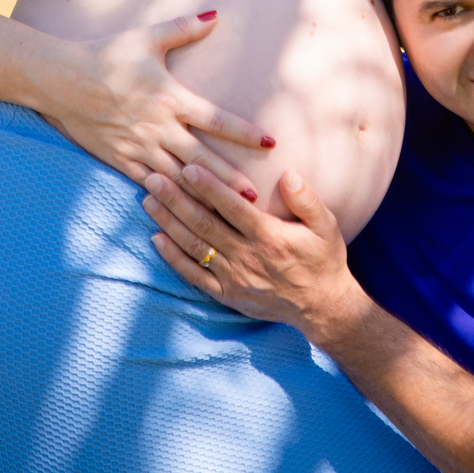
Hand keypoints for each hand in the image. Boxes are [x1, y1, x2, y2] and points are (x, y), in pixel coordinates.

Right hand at [39, 11, 275, 199]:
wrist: (63, 80)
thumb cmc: (108, 55)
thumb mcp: (148, 38)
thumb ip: (184, 28)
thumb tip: (216, 15)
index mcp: (172, 98)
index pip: (217, 119)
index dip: (245, 132)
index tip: (270, 142)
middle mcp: (160, 127)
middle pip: (204, 159)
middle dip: (231, 179)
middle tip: (257, 199)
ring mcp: (139, 147)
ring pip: (179, 178)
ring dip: (204, 196)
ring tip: (227, 214)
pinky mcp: (120, 160)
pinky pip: (149, 185)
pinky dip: (169, 200)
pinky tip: (183, 215)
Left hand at [141, 161, 358, 336]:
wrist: (322, 307)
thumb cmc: (323, 259)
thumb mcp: (325, 225)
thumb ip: (306, 199)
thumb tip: (287, 173)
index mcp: (269, 236)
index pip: (232, 207)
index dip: (208, 187)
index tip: (188, 166)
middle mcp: (247, 257)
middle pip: (205, 224)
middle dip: (176, 199)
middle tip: (154, 178)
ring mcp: (234, 278)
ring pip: (195, 247)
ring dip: (169, 223)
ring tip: (148, 201)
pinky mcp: (227, 295)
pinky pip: (195, 276)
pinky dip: (173, 259)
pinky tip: (156, 240)